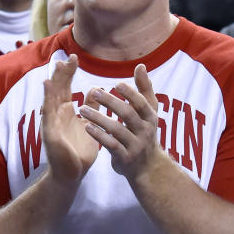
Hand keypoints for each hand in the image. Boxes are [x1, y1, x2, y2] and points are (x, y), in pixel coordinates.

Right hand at [41, 54, 97, 183]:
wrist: (72, 174)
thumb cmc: (79, 151)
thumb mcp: (89, 125)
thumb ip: (92, 108)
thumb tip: (96, 89)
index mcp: (66, 112)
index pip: (66, 87)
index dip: (69, 73)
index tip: (74, 58)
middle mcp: (56, 114)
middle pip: (58, 88)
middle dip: (62, 72)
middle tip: (69, 56)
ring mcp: (51, 122)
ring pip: (51, 97)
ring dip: (54, 81)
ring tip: (57, 65)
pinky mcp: (49, 132)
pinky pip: (47, 112)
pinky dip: (47, 98)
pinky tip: (47, 86)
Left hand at [79, 64, 161, 180]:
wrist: (148, 167)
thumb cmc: (145, 133)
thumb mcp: (149, 112)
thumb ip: (144, 89)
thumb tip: (140, 66)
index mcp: (150, 117)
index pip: (141, 102)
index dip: (130, 93)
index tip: (116, 84)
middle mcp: (145, 130)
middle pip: (128, 114)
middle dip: (111, 102)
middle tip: (94, 92)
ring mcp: (135, 145)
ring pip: (117, 129)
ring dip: (99, 118)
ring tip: (83, 109)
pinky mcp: (125, 157)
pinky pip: (111, 145)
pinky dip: (99, 136)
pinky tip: (86, 127)